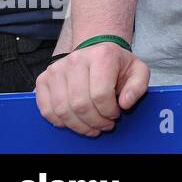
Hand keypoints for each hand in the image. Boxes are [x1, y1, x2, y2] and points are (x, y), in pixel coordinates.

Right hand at [34, 43, 150, 136]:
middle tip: (104, 126)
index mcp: (102, 55)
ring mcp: (56, 69)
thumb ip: (138, 87)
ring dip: (78, 125)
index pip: (101, 93)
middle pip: (80, 104)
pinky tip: (74, 122)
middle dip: (95, 121)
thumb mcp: (138, 71)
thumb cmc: (117, 65)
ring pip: (63, 109)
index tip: (115, 115)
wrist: (97, 54)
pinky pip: (46, 109)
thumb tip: (125, 104)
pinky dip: (60, 122)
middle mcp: (76, 59)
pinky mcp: (43, 79)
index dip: (109, 111)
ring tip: (91, 127)